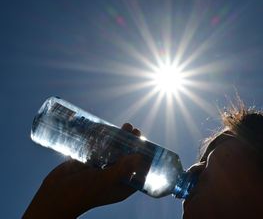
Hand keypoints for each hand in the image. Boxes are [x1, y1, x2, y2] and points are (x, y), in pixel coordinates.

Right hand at [24, 123, 143, 218]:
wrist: (53, 196)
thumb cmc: (81, 193)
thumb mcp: (105, 180)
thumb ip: (122, 169)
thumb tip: (140, 156)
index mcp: (121, 186)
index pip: (139, 173)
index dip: (145, 160)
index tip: (149, 146)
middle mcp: (113, 177)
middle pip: (127, 158)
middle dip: (132, 145)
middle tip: (136, 131)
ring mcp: (100, 169)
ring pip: (114, 151)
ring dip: (120, 139)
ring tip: (127, 126)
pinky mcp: (89, 162)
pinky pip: (100, 148)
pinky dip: (105, 139)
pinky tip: (109, 128)